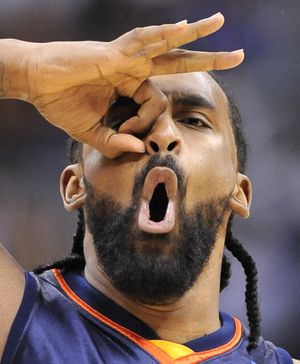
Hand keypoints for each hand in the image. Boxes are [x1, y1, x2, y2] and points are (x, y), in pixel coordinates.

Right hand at [17, 13, 243, 157]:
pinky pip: (142, 41)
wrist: (35, 85)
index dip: (144, 125)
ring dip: (195, 34)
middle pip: (177, 61)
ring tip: (221, 21)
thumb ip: (116, 143)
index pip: (155, 104)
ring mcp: (125, 57)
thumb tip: (139, 150)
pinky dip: (162, 35)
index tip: (126, 135)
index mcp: (128, 85)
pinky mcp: (113, 53)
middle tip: (238, 56)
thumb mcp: (93, 134)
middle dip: (208, 58)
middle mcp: (132, 67)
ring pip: (166, 44)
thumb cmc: (61, 106)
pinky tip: (184, 28)